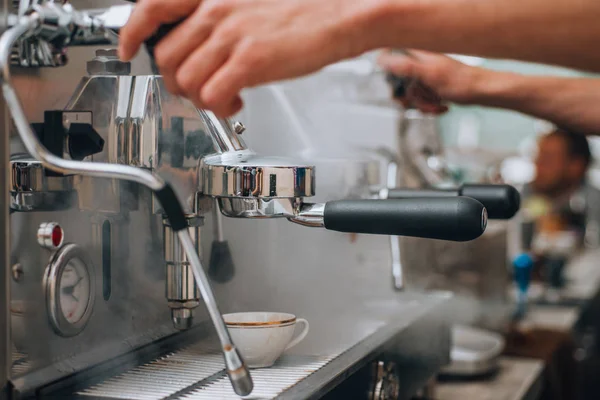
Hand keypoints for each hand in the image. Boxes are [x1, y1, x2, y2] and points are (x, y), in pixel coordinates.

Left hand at [119, 0, 373, 116]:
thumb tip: (203, 45)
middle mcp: (216, 10)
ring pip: (185, 80)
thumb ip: (221, 17)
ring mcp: (232, 35)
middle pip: (167, 57)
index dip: (133, 32)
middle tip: (196, 89)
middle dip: (176, 82)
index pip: (153, 7)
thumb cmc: (304, 8)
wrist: (341, 12)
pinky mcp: (250, 61)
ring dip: (198, 98)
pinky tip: (235, 103)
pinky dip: (218, 107)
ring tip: (222, 97)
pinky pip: (211, 95)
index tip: (127, 48)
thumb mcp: (252, 1)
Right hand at [378, 50, 480, 112]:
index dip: (392, 77)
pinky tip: (441, 105)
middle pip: (399, 84)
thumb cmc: (462, 82)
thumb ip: (405, 66)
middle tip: (421, 99)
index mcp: (417, 55)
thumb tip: (382, 60)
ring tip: (436, 103)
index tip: (400, 87)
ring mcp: (426, 77)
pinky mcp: (431, 88)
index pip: (391, 60)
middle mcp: (420, 64)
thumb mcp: (429, 74)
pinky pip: (421, 101)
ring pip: (411, 96)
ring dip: (423, 104)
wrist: (483, 92)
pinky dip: (430, 106)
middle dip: (411, 97)